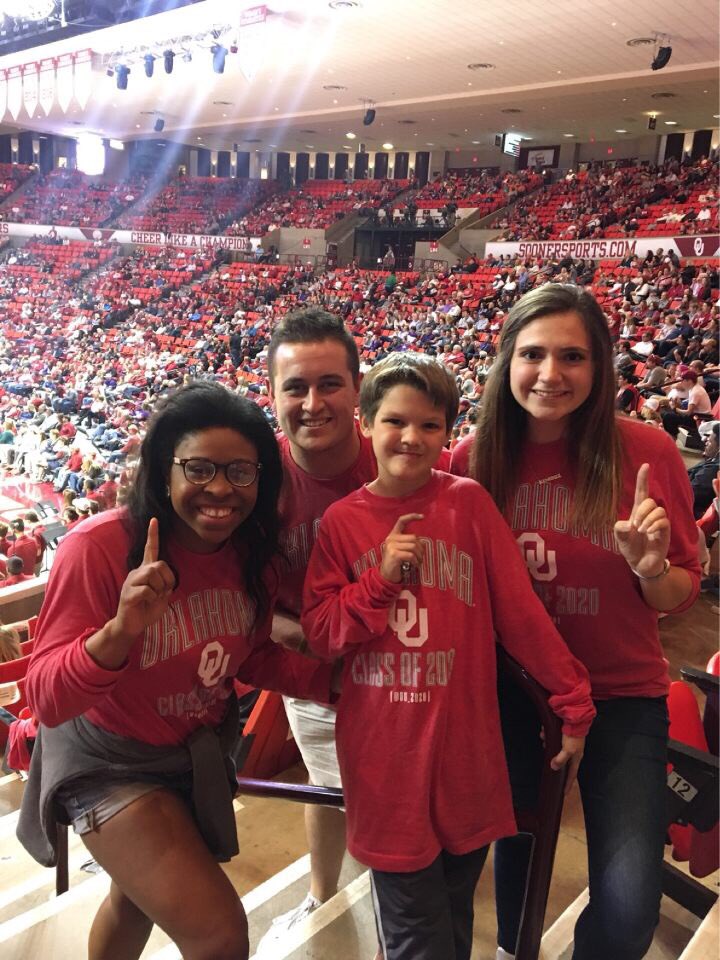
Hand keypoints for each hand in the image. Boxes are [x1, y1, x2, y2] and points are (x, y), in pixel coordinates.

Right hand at [110, 519, 175, 642]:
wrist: (132, 626)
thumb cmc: (147, 609)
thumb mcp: (162, 595)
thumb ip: (166, 584)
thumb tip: (167, 579)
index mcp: (145, 571)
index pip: (150, 549)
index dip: (153, 535)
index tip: (154, 520)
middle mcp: (137, 572)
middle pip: (159, 565)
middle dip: (167, 580)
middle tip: (163, 593)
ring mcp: (130, 582)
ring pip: (152, 575)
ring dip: (160, 589)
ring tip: (153, 598)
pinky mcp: (128, 594)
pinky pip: (147, 590)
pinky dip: (153, 598)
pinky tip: (146, 602)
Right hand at [380, 513, 423, 582]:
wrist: (386, 575)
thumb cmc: (396, 562)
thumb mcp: (402, 550)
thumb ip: (410, 543)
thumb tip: (423, 542)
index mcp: (393, 535)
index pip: (401, 521)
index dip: (412, 516)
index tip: (422, 516)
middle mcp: (391, 538)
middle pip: (413, 537)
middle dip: (421, 548)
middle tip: (421, 557)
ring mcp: (391, 546)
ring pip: (413, 546)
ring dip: (419, 556)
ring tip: (419, 562)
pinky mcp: (394, 554)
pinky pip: (411, 555)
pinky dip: (415, 561)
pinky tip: (415, 565)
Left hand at [550, 734, 584, 794]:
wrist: (575, 718)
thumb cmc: (573, 735)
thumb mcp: (568, 750)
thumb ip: (561, 760)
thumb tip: (553, 767)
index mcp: (576, 758)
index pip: (572, 775)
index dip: (568, 784)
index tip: (564, 793)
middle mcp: (572, 753)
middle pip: (561, 761)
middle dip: (552, 759)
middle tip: (547, 758)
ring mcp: (568, 744)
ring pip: (555, 749)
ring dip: (548, 745)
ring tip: (544, 738)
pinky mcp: (563, 737)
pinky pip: (552, 740)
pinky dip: (547, 737)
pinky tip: (544, 733)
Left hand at [614, 463, 669, 577]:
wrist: (640, 564)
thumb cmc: (631, 548)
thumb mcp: (620, 539)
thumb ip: (619, 530)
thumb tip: (625, 524)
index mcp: (637, 513)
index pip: (641, 492)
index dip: (643, 479)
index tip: (645, 465)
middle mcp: (649, 515)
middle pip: (649, 501)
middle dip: (642, 511)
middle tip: (635, 526)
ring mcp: (658, 522)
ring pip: (658, 510)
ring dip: (648, 519)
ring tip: (641, 531)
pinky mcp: (665, 531)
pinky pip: (664, 521)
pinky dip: (655, 525)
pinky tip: (649, 532)